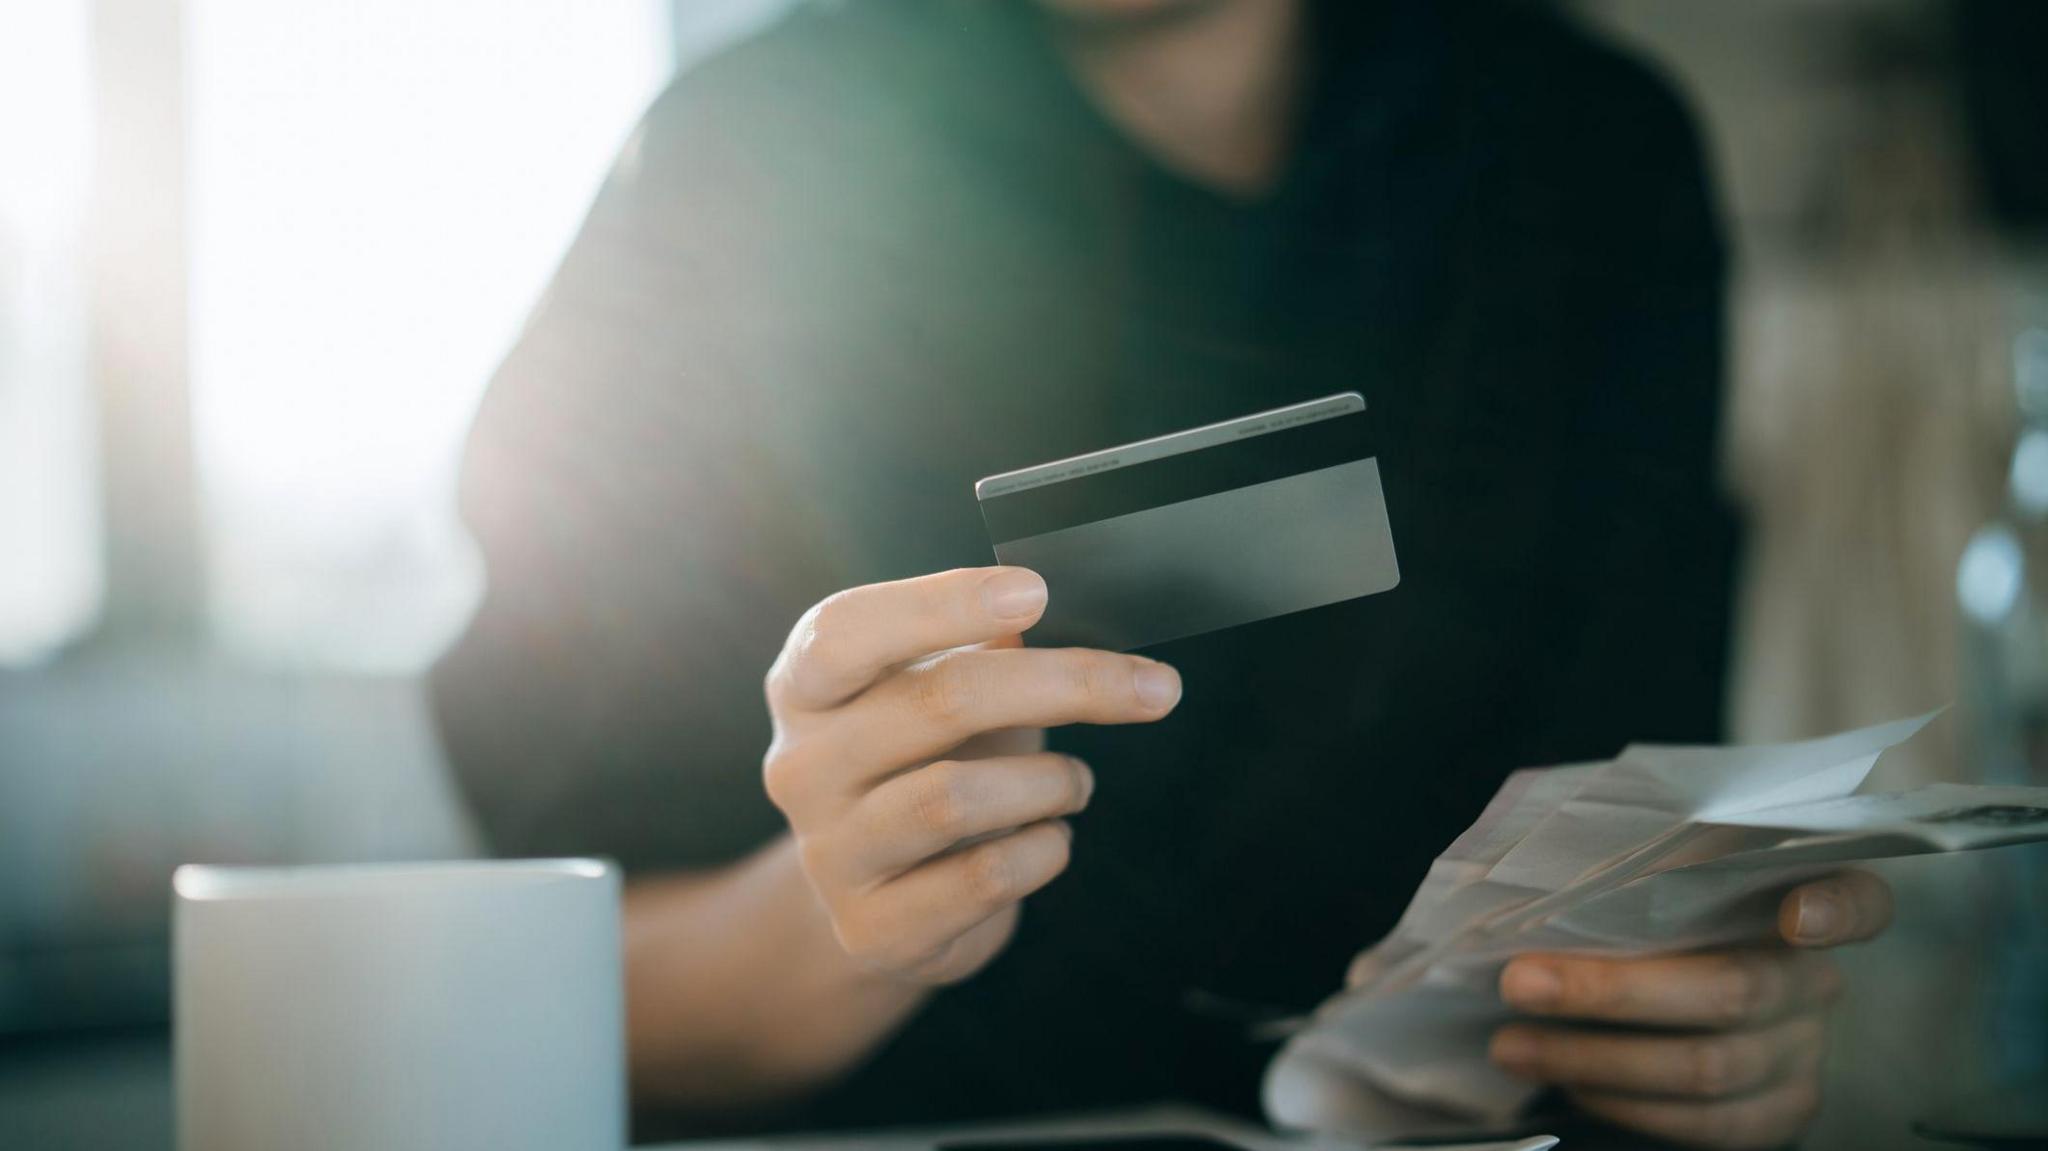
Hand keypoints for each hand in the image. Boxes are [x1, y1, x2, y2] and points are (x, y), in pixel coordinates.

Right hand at [762, 566, 1181, 985]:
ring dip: (1050, 782)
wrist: (885, 901)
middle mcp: (801, 766)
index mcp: (806, 687)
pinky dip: (1044, 850)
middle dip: (1065, 685)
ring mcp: (830, 854)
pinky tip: (1050, 840)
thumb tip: (1065, 611)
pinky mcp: (872, 929)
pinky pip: (983, 878)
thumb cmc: (927, 766)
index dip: (942, 605)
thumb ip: (987, 649)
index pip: (848, 631)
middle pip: (937, 702)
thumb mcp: (942, 693)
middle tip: (1155, 687)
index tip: (1036, 591)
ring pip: (955, 799)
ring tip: (1075, 784)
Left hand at [1489, 871, 1892, 1149]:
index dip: (1835, 910)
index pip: (1856, 901)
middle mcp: (1814, 982)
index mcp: (1801, 904)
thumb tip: (1540, 880)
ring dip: (1595, 1060)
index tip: (1795, 916)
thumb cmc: (1655, 919)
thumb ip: (1637, 873)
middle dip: (1613, 992)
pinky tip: (1569, 1083)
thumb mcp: (1658, 881)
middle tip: (1521, 982)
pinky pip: (1706, 1124)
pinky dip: (1625, 1104)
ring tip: (1514, 1044)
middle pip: (1732, 990)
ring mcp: (1805, 1054)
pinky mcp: (1782, 1112)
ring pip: (1708, 1068)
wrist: (1688, 994)